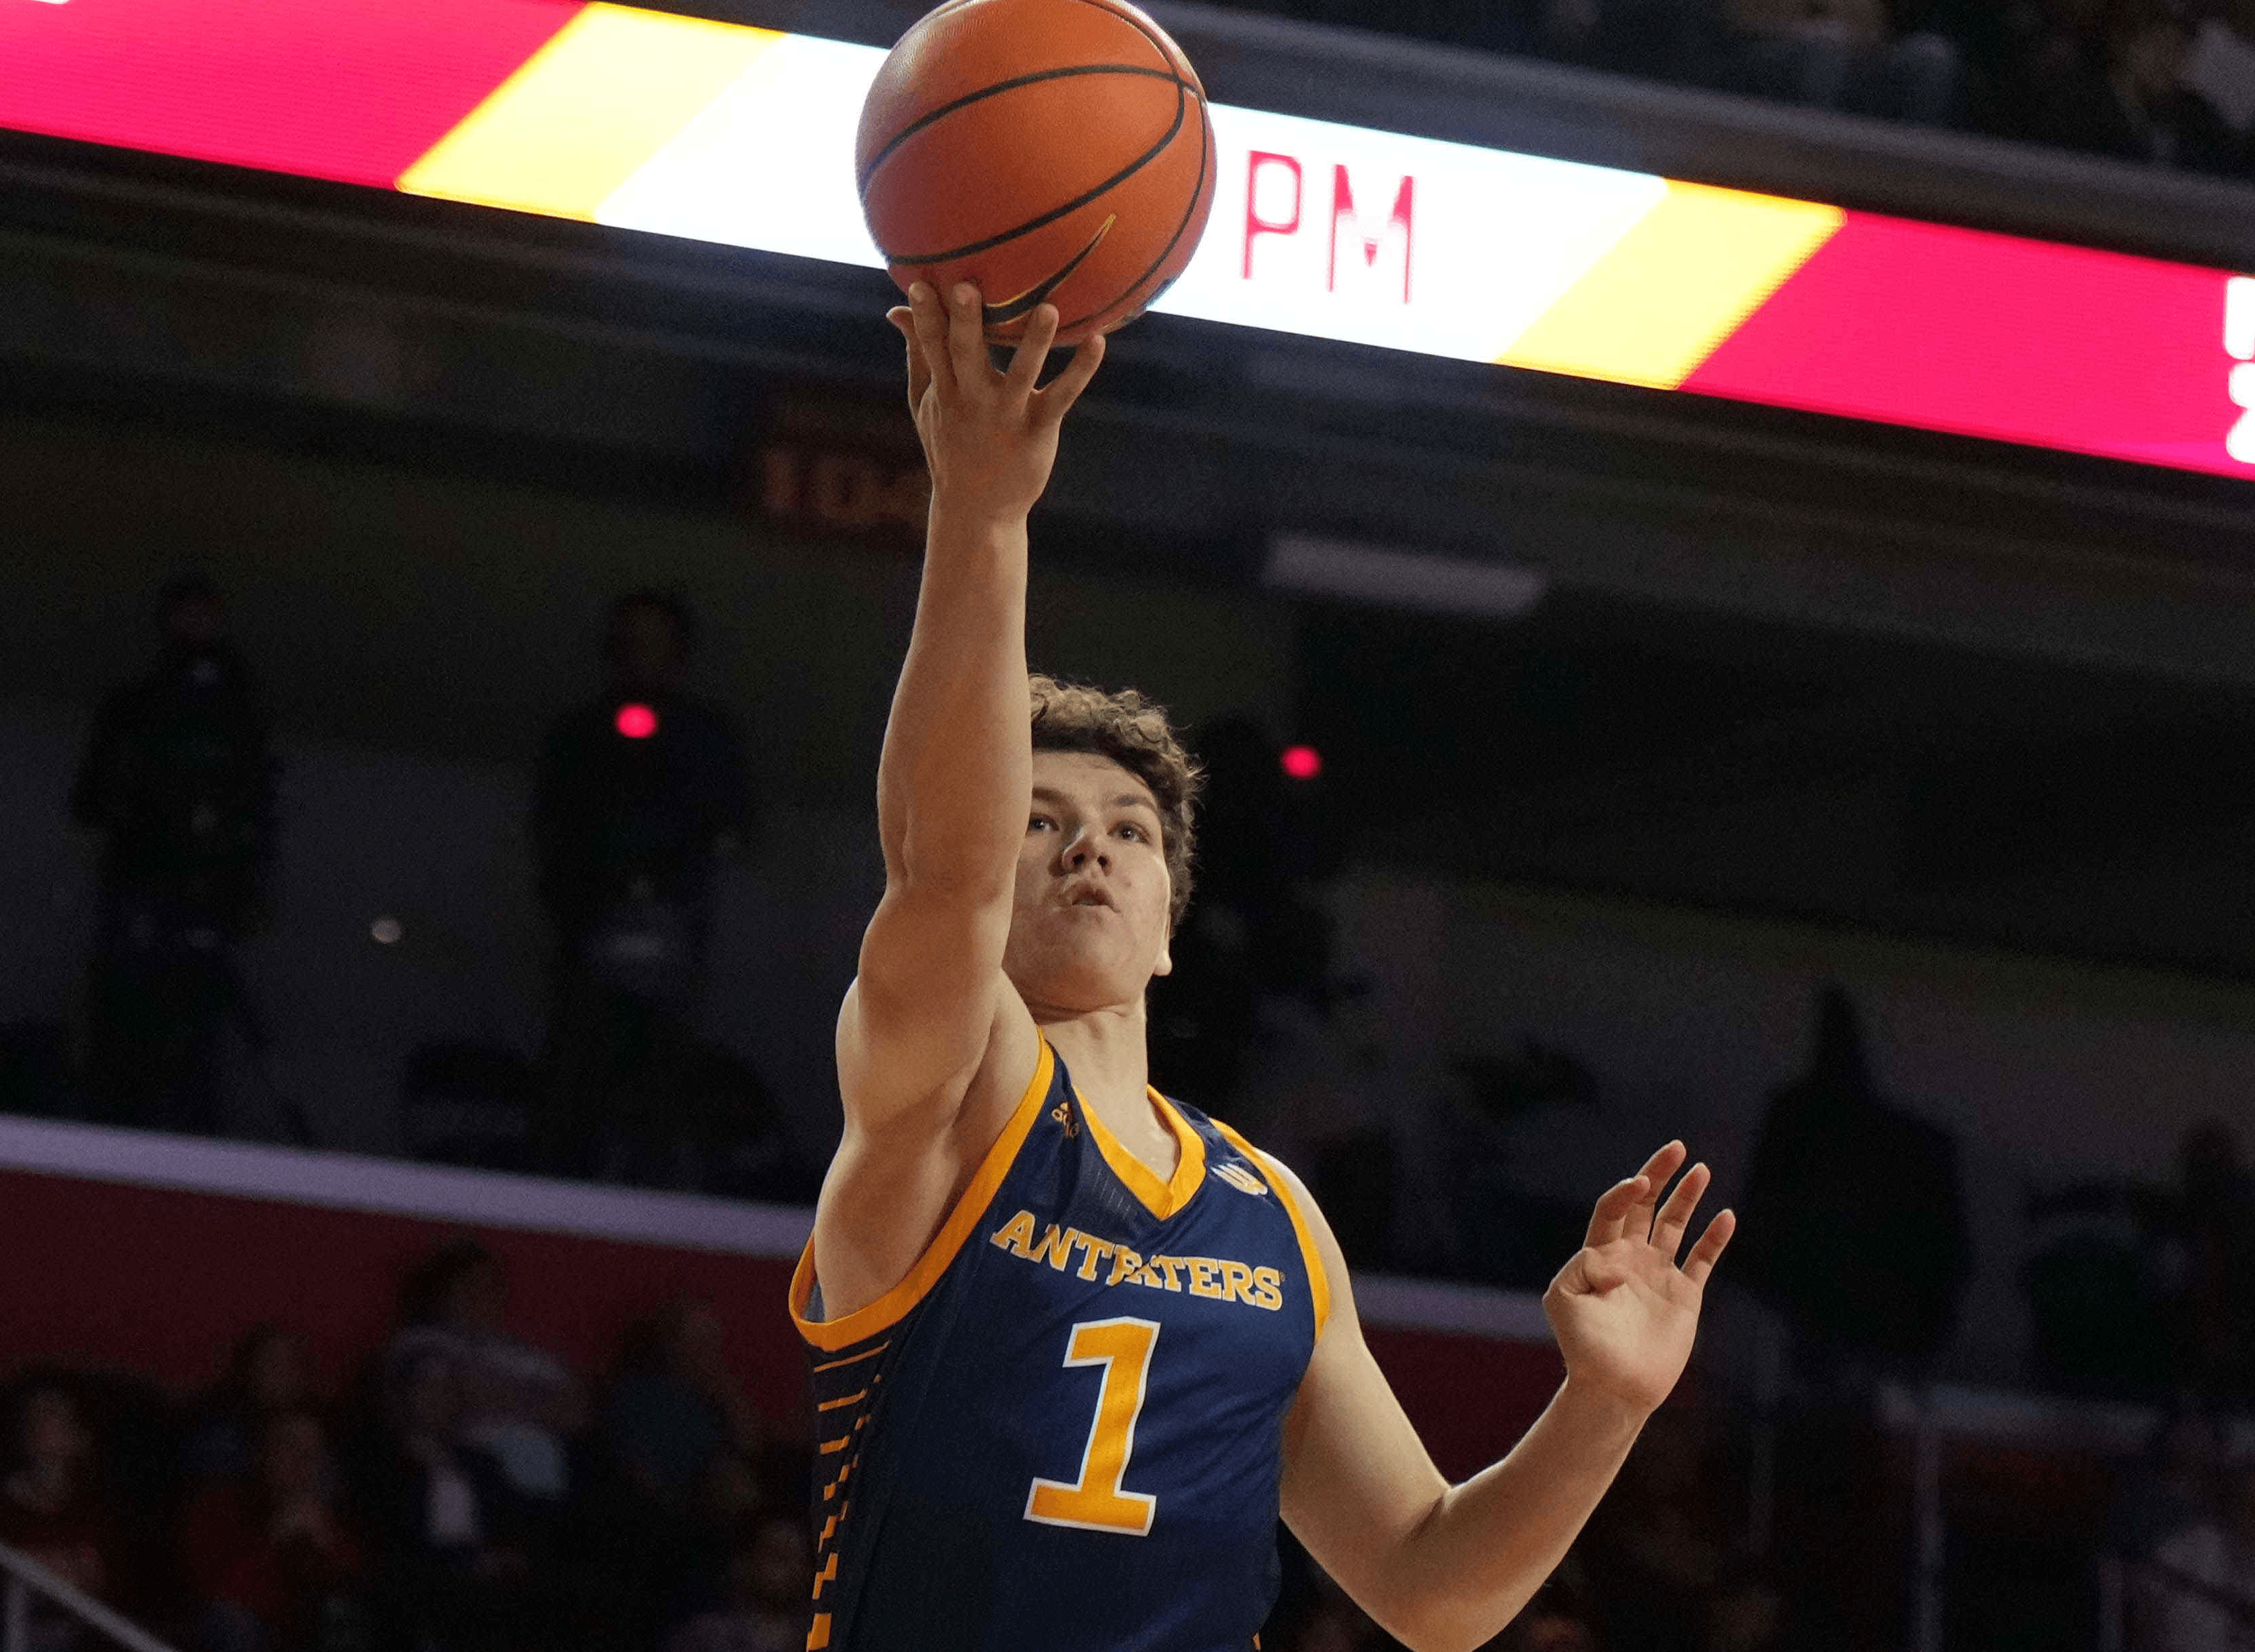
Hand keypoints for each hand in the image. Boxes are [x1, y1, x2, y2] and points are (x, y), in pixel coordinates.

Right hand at [888, 282, 1103, 523]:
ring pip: (1021, 374)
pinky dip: (1080, 370)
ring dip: (1034, 341)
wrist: (978, 510)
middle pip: (967, 355)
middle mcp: (973, 401)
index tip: (921, 283)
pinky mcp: (1038, 430)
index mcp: (945, 391)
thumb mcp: (926, 404)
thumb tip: (896, 311)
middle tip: (967, 287)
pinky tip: (1098, 340)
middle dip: (965, 322)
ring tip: (1048, 308)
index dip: (925, 316)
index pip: (931, 347)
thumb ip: (917, 355)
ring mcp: (1006, 416)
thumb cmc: (951, 446)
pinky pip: (1061, 396)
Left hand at [1544, 1142, 1734, 1417]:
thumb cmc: (1583, 1346)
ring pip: (1676, 1225)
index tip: (1641, 1184)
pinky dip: (1714, 1238)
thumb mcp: (1562, 1300)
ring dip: (1687, 1197)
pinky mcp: (1684, 1295)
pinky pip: (1703, 1260)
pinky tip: (1726, 1216)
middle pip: (1646, 1205)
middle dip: (1659, 1175)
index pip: (1615, 1209)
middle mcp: (1631, 1258)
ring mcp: (1659, 1274)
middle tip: (1676, 1148)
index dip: (1626, 1191)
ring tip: (1701, 1170)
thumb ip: (1581, 1266)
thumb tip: (1618, 1260)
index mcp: (1600, 1254)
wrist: (1613, 1387)